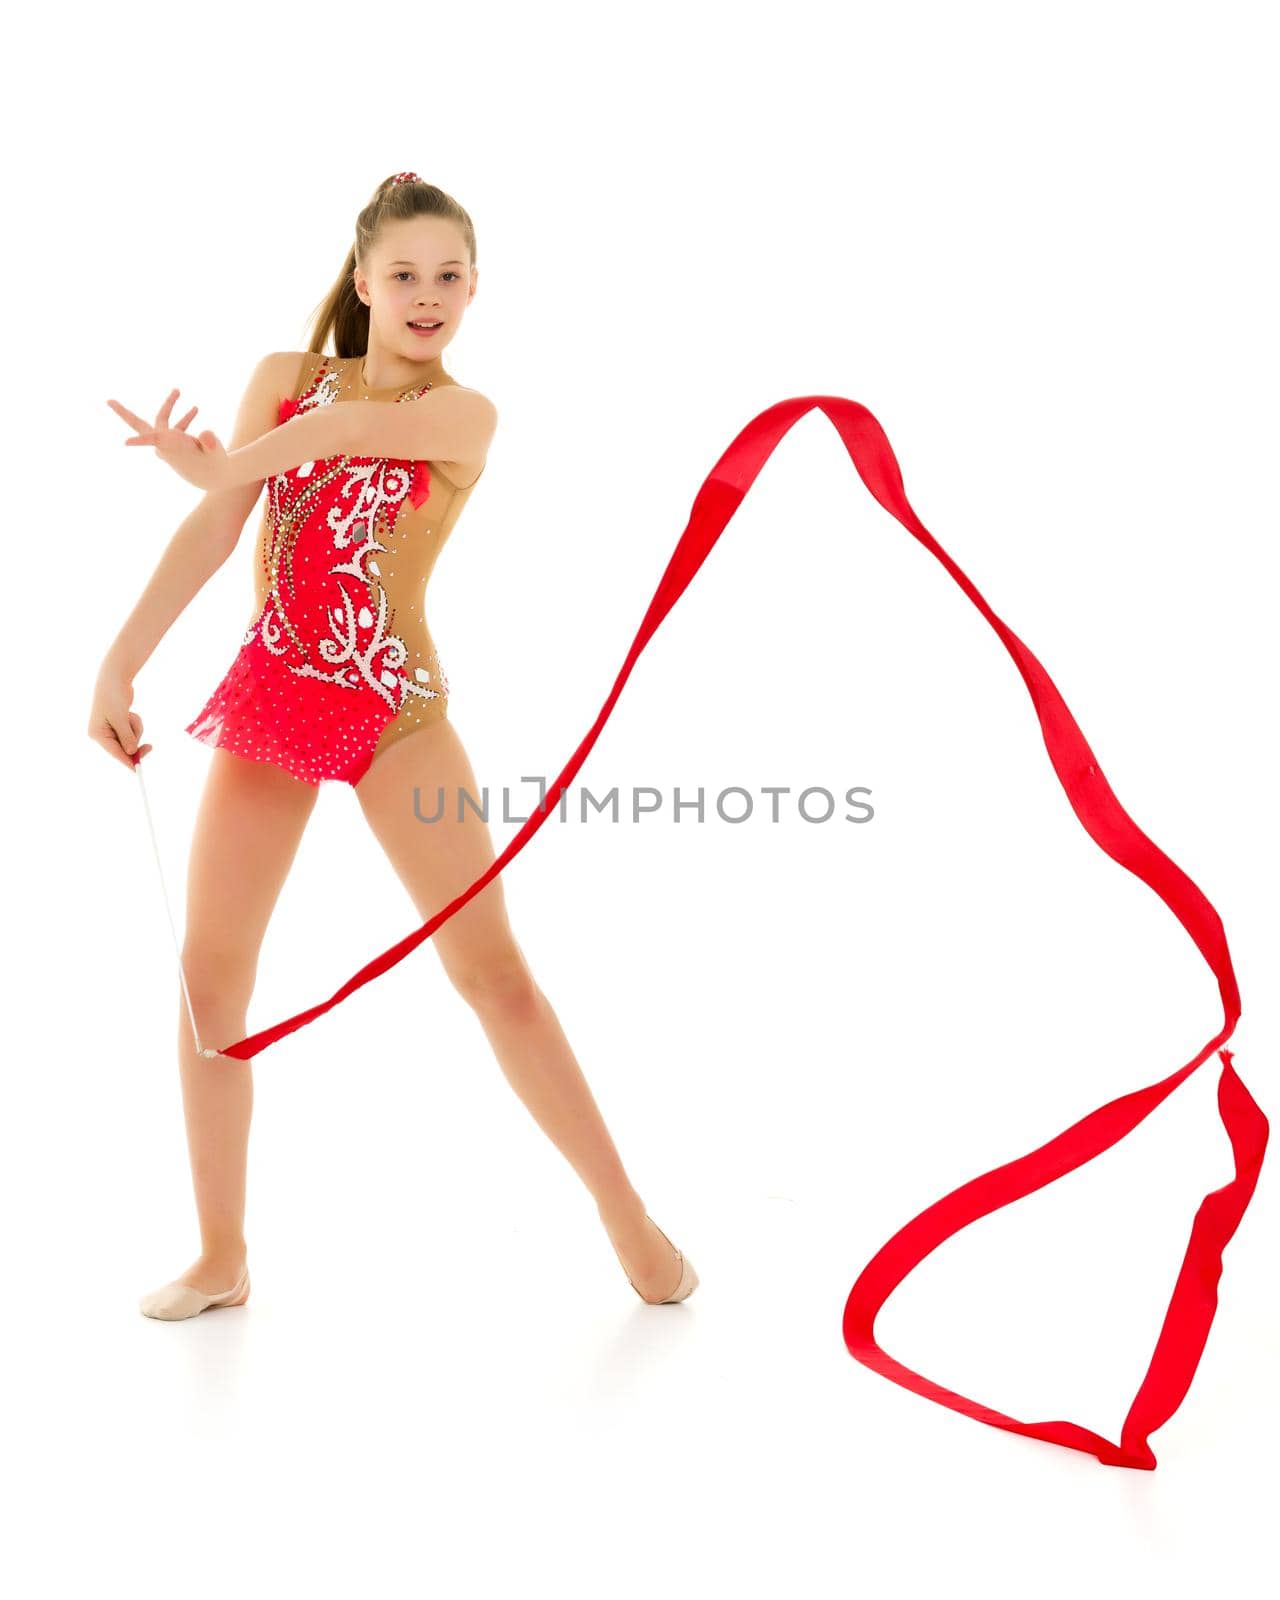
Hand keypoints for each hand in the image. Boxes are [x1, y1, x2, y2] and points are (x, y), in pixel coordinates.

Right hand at [88, 669, 153, 771]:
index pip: (114, 753)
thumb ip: (126, 737)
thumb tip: (131, 752)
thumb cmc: (113, 696)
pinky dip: (135, 723)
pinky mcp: (119, 724)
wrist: (114, 678)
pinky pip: (132, 730)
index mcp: (97, 734)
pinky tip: (130, 712)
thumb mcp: (121, 718)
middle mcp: (102, 733)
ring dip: (136, 728)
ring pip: (131, 738)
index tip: (138, 771)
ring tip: (131, 715)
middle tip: (150, 747)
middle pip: (123, 748)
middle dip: (135, 740)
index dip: (127, 762)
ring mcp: (110, 729)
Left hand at [107, 387, 229, 491]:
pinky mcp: (174, 441)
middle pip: (139, 425)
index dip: (141, 441)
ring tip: (177, 390)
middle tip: (108, 401)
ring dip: (170, 405)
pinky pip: (176, 425)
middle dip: (124, 413)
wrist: (212, 476)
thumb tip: (206, 436)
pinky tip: (194, 409)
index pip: (154, 441)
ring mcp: (168, 442)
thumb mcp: (216, 452)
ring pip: (163, 419)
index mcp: (171, 446)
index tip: (125, 442)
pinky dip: (185, 417)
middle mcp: (165, 444)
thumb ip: (210, 443)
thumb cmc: (213, 464)